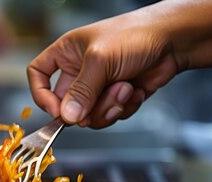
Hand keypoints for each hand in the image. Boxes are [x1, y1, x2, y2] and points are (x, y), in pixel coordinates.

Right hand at [27, 9, 179, 127]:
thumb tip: (67, 117)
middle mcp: (79, 71)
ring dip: (108, 108)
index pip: (38, 75)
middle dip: (85, 108)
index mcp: (66, 53)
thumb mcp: (100, 60)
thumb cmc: (135, 35)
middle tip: (100, 101)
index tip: (56, 109)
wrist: (173, 41)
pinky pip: (109, 116)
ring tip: (124, 89)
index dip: (42, 94)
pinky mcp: (115, 98)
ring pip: (89, 115)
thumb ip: (81, 91)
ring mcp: (97, 87)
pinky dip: (123, 108)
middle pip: (66, 105)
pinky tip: (135, 91)